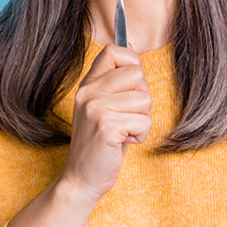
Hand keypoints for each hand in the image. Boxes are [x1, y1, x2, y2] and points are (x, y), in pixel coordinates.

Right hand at [58, 44, 151, 202]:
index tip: (131, 86)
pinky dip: (141, 134)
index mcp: (87, 84)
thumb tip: (133, 48)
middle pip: (137, 74)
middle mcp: (88, 92)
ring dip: (142, 119)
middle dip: (142, 97)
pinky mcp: (106, 126)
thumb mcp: (102, 106)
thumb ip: (115, 81)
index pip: (113, 51)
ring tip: (124, 131)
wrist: (81, 178)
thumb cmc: (100, 143)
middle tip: (127, 116)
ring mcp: (95, 108)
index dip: (132, 62)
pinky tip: (124, 141)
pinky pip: (144, 120)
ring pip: (145, 98)